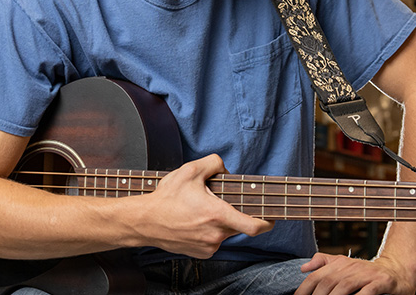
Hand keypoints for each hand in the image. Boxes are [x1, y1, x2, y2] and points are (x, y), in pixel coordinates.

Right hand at [138, 154, 273, 257]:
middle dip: (233, 212)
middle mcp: (215, 234)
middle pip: (238, 225)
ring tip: (199, 211)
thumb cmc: (166, 198)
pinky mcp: (201, 253)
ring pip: (225, 232)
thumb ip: (215, 162)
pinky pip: (214, 241)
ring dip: (220, 222)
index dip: (267, 222)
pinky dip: (209, 231)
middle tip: (217, 202)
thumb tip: (227, 170)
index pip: (254, 226)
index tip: (270, 217)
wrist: (145, 221)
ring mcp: (208, 246)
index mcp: (217, 215)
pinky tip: (194, 222)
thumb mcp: (190, 169)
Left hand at [296, 253, 415, 294]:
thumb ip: (324, 264)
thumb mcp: (344, 265)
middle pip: (328, 282)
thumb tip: (303, 268)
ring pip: (345, 286)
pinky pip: (367, 292)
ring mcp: (367, 274)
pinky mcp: (382, 282)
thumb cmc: (367, 273)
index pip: (317, 276)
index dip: (304, 289)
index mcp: (340, 263)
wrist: (397, 271)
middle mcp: (352, 267)